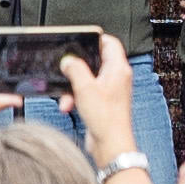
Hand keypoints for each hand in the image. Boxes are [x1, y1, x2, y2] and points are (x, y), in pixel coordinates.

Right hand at [60, 37, 138, 159]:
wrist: (110, 144)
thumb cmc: (106, 118)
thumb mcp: (85, 88)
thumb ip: (75, 68)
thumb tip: (68, 60)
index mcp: (118, 69)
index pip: (110, 42)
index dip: (95, 38)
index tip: (79, 40)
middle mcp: (116, 78)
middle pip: (95, 61)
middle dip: (76, 68)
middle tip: (66, 68)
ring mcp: (110, 90)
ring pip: (87, 78)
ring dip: (72, 86)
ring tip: (66, 95)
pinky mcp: (102, 102)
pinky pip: (85, 92)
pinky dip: (75, 97)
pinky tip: (68, 105)